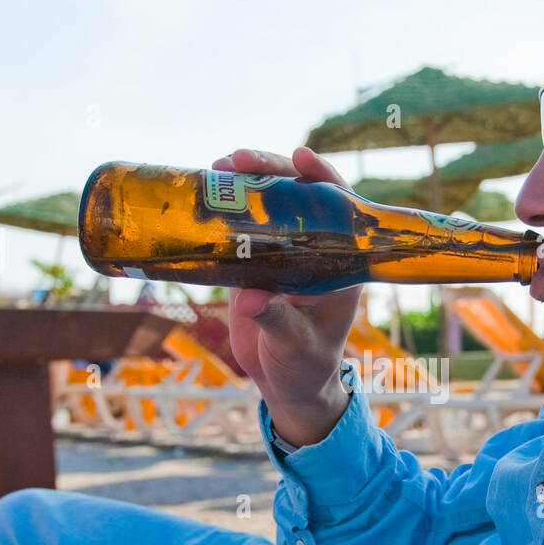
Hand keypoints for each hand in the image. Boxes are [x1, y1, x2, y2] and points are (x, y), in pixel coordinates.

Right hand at [212, 146, 362, 445]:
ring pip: (268, 205)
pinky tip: (202, 192)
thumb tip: (249, 299)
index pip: (338, 207)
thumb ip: (277, 321)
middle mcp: (315, 250)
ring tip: (217, 167)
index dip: (321, 177)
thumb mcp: (296, 345)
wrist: (289, 386)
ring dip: (244, 182)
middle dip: (270, 170)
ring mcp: (284, 254)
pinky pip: (241, 228)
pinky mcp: (255, 265)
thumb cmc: (307, 367)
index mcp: (340, 264)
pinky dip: (224, 210)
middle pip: (297, 195)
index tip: (300, 159)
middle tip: (238, 161)